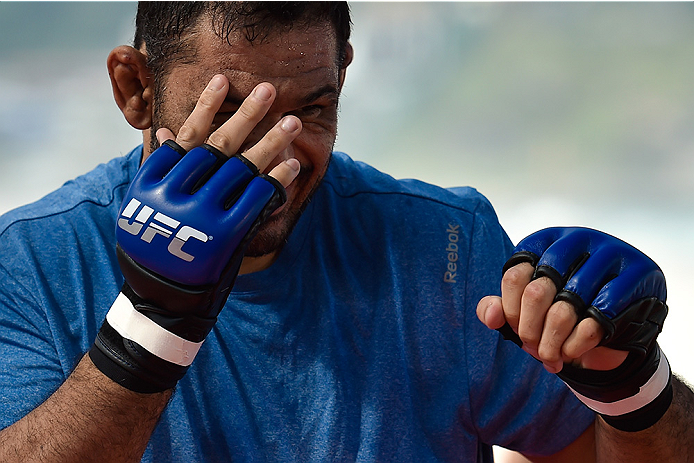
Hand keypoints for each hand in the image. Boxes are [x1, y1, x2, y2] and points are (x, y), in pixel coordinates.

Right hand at [90, 75, 300, 392]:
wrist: (163, 299)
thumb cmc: (156, 246)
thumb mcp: (146, 206)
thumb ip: (161, 170)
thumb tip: (168, 133)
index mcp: (153, 181)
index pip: (185, 135)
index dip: (206, 105)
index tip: (223, 81)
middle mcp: (176, 194)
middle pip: (219, 145)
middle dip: (246, 115)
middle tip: (267, 89)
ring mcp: (201, 214)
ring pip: (242, 168)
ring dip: (271, 142)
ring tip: (292, 120)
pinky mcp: (225, 235)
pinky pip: (257, 199)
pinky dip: (276, 180)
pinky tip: (293, 163)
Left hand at [477, 227, 671, 431]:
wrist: (619, 316)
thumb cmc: (565, 306)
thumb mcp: (527, 305)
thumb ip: (500, 308)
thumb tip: (490, 316)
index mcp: (545, 241)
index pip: (514, 276)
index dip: (511, 311)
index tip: (515, 330)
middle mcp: (576, 240)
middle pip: (537, 292)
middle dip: (530, 331)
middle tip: (532, 350)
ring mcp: (609, 253)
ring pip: (566, 308)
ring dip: (553, 343)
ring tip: (551, 357)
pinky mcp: (636, 275)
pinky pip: (599, 317)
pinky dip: (579, 343)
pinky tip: (572, 352)